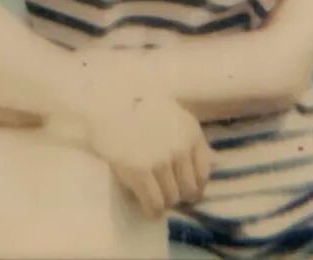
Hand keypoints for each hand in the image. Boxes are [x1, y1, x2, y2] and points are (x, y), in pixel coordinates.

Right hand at [77, 84, 211, 218]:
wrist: (108, 103)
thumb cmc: (139, 107)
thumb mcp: (173, 115)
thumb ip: (188, 138)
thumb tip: (202, 170)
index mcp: (191, 132)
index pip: (204, 173)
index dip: (194, 185)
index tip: (183, 188)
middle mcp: (181, 148)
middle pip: (189, 190)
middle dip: (178, 193)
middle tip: (164, 191)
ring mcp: (161, 161)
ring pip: (172, 199)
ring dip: (163, 201)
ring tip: (152, 194)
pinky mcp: (141, 172)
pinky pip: (154, 204)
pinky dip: (151, 210)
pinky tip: (145, 206)